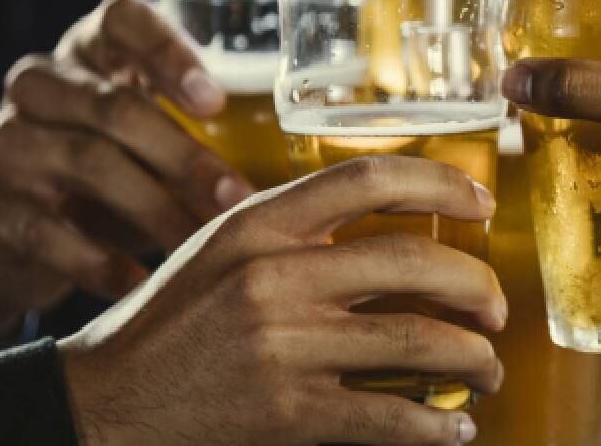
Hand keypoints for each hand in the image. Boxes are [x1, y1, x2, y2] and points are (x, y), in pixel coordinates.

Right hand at [0, 0, 254, 338]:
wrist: (8, 238)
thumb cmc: (113, 175)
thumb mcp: (150, 139)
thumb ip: (207, 130)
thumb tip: (311, 159)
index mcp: (87, 51)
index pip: (120, 18)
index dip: (167, 51)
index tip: (215, 101)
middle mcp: (40, 86)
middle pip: (114, 106)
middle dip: (185, 156)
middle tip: (237, 198)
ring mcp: (8, 144)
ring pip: (87, 163)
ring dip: (156, 210)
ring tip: (203, 247)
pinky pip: (51, 232)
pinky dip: (102, 262)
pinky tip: (145, 285)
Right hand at [59, 156, 505, 445]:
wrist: (103, 403)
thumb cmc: (169, 322)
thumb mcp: (218, 250)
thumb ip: (291, 228)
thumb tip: (385, 225)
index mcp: (258, 223)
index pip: (367, 179)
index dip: (439, 182)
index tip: (481, 202)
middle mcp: (274, 276)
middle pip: (412, 262)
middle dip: (477, 285)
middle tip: (497, 307)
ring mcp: (283, 347)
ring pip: (416, 339)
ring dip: (473, 356)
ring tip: (489, 368)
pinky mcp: (288, 413)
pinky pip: (389, 416)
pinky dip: (436, 425)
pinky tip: (455, 427)